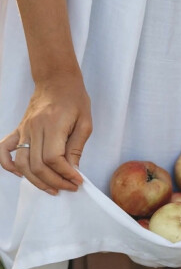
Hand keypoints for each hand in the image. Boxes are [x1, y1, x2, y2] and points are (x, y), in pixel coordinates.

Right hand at [0, 72, 91, 194]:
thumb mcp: (85, 123)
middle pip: (37, 165)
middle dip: (54, 181)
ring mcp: (23, 129)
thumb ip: (76, 148)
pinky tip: (21, 174)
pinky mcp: (19, 129)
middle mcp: (34, 128)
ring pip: (22, 163)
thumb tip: (72, 170)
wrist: (57, 80)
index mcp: (52, 125)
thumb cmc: (74, 100)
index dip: (66, 174)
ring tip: (52, 188)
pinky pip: (5, 149)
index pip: (54, 159)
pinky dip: (8, 165)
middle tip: (69, 187)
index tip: (78, 181)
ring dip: (36, 180)